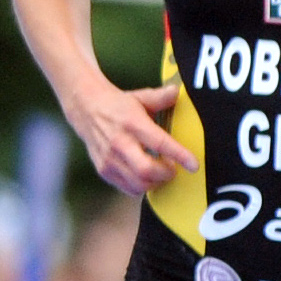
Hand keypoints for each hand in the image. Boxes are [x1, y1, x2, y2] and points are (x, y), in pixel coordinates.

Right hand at [73, 80, 196, 196]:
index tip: (194, 165)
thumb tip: (178, 91)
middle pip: (146, 170)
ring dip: (155, 182)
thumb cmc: (118, 105)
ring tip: (160, 172)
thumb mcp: (140, 97)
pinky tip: (146, 176)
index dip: (179, 156)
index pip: (159, 143)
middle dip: (166, 174)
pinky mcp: (103, 170)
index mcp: (132, 123)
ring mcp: (109, 159)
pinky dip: (142, 186)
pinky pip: (128, 188)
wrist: (86, 109)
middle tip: (173, 169)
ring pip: (138, 184)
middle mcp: (119, 143)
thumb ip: (161, 97)